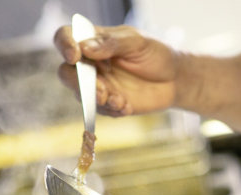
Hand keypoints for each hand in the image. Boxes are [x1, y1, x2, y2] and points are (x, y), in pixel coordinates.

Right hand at [54, 24, 183, 116]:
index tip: (75, 55)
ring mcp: (98, 85)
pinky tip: (127, 107)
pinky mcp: (108, 104)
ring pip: (82, 96)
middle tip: (102, 90)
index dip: (64, 45)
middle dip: (80, 84)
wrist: (175, 80)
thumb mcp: (137, 42)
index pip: (66, 37)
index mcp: (94, 42)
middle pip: (67, 72)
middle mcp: (91, 64)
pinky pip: (100, 111)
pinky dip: (112, 110)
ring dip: (99, 101)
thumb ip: (112, 43)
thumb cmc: (156, 54)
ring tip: (120, 101)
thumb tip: (85, 48)